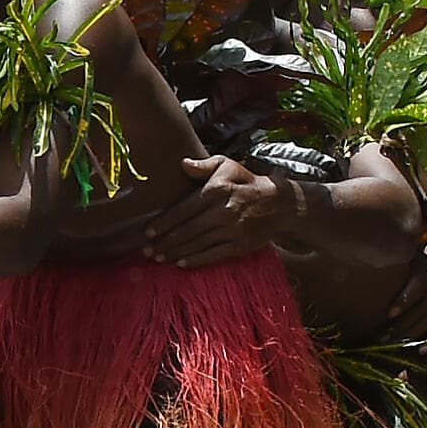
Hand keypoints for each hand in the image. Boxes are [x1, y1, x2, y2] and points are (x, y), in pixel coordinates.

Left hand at [143, 156, 290, 267]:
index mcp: (216, 191)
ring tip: (158, 257)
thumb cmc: (245, 182)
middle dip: (165, 241)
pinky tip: (181, 264)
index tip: (148, 232)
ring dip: (176, 253)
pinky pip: (215, 255)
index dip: (164, 222)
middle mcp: (224, 211)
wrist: (280, 203)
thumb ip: (204, 165)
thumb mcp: (227, 165)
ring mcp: (233, 230)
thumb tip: (183, 163)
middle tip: (147, 250)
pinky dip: (197, 260)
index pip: (184, 209)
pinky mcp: (242, 245)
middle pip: (188, 230)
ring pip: (198, 244)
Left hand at [379, 241, 426, 352]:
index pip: (413, 293)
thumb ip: (393, 256)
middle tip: (379, 338)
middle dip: (398, 327)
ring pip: (425, 325)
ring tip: (389, 345)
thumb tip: (367, 253)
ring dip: (408, 337)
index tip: (389, 314)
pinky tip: (420, 351)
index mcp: (424, 278)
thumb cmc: (419, 262)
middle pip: (416, 315)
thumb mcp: (409, 255)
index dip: (402, 303)